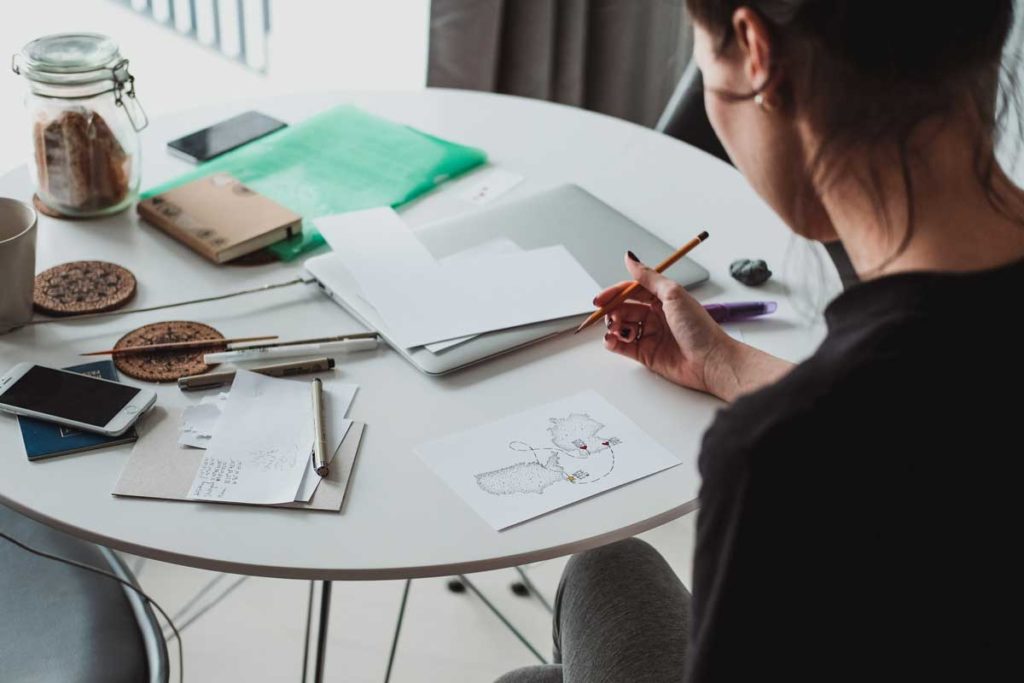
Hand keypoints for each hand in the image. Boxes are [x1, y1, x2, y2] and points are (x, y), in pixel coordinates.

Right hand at [598, 252, 733, 395]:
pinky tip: (612, 340)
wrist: (711, 361)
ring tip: (617, 328)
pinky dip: (613, 342)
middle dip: (612, 310)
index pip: (632, 291)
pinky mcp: (646, 354)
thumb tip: (630, 258)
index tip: (601, 298)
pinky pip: (622, 346)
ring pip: (622, 326)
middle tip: (606, 314)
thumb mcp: (673, 294)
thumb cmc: (699, 328)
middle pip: (624, 308)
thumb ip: (648, 277)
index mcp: (663, 298)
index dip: (615, 293)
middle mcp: (655, 315)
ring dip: (613, 326)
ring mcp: (650, 335)